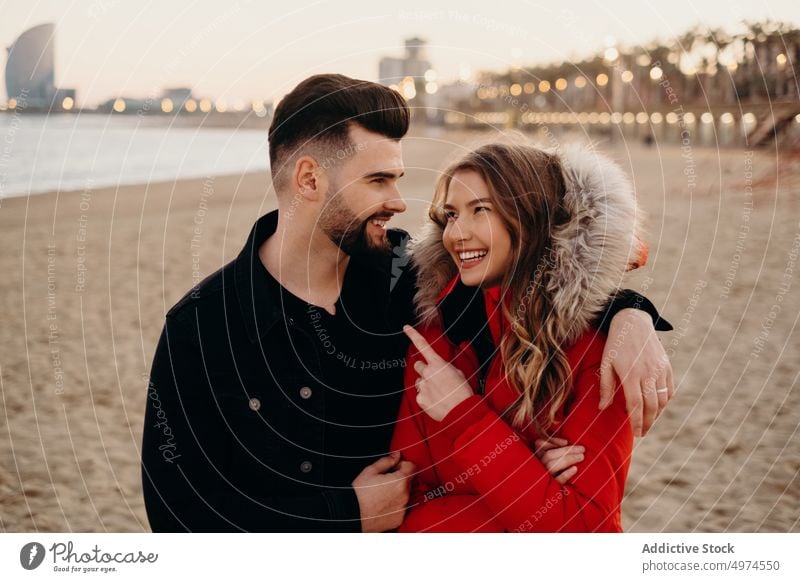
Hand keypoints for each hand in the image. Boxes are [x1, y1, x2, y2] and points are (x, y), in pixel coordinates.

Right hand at [352, 452, 414, 532]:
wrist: (351, 514)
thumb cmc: (359, 493)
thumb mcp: (370, 471)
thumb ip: (387, 461)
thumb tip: (396, 455)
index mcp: (400, 481)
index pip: (412, 467)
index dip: (403, 464)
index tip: (395, 467)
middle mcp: (405, 496)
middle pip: (411, 481)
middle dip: (402, 478)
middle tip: (387, 481)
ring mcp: (403, 509)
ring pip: (408, 495)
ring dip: (401, 492)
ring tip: (385, 493)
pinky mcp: (399, 519)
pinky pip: (403, 508)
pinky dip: (397, 505)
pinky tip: (385, 504)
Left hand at [403, 325, 472, 421]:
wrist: (461, 411)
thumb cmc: (462, 392)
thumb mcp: (458, 373)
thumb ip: (446, 369)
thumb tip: (441, 371)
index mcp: (438, 364)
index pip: (423, 346)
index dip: (413, 335)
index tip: (405, 328)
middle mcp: (427, 373)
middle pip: (418, 366)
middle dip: (424, 370)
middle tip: (434, 378)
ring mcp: (422, 386)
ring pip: (419, 381)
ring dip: (426, 384)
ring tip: (438, 392)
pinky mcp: (420, 398)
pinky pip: (420, 394)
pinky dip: (426, 397)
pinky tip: (436, 401)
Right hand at [534, 437, 584, 483]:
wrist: (552, 498)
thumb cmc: (556, 473)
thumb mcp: (552, 459)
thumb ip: (556, 449)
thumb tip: (566, 443)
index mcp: (536, 457)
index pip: (539, 444)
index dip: (552, 441)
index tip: (567, 442)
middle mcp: (537, 466)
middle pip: (548, 455)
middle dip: (566, 450)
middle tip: (582, 449)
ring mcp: (542, 477)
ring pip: (551, 465)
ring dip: (568, 459)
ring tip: (582, 457)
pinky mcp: (550, 488)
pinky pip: (556, 480)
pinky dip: (566, 474)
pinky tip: (575, 469)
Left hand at [599, 308, 673, 436]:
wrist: (633, 322)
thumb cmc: (615, 344)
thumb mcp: (606, 363)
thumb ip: (606, 386)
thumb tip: (602, 407)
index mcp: (630, 373)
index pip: (635, 404)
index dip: (636, 421)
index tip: (636, 433)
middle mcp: (647, 373)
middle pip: (651, 406)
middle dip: (648, 423)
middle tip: (643, 432)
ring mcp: (660, 370)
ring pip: (662, 400)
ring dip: (657, 414)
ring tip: (648, 421)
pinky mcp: (667, 366)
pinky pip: (669, 390)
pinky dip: (665, 402)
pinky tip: (657, 407)